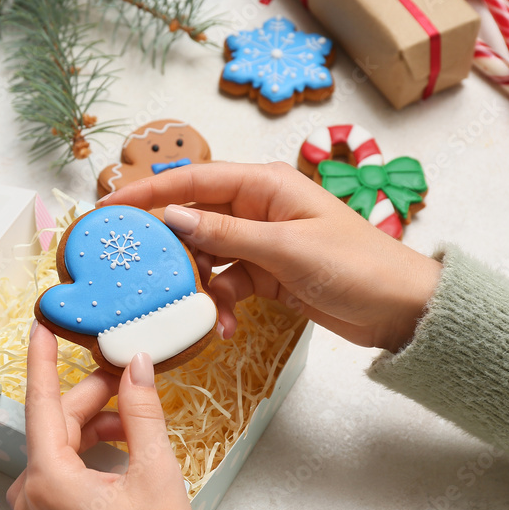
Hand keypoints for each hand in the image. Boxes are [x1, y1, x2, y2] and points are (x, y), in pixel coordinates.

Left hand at [8, 324, 205, 509]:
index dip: (42, 359)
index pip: (41, 403)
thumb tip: (136, 365)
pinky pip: (60, 473)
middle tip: (128, 376)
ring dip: (93, 426)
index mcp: (49, 481)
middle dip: (92, 398)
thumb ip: (141, 412)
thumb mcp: (156, 474)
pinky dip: (87, 453)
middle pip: (56, 426)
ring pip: (59, 448)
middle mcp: (32, 496)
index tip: (41, 324)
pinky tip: (120, 446)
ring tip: (133, 420)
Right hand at [99, 162, 441, 351]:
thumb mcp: (285, 249)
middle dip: (164, 245)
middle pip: (191, 218)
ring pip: (205, 257)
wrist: (401, 309)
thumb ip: (225, 234)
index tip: (107, 207)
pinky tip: (221, 328)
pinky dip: (218, 305)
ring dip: (195, 285)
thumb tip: (171, 216)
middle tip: (130, 268)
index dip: (147, 191)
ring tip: (189, 310)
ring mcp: (258, 242)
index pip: (192, 180)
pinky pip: (225, 285)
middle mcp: (256, 207)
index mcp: (263, 184)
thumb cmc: (355, 266)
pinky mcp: (264, 274)